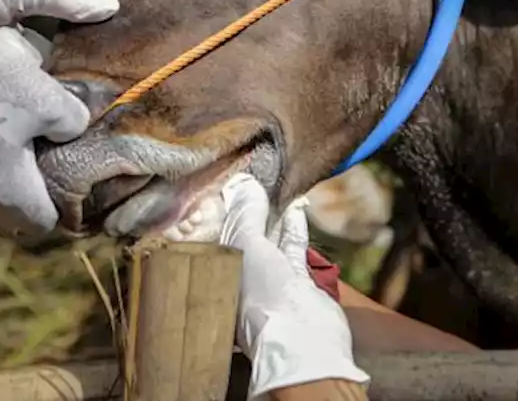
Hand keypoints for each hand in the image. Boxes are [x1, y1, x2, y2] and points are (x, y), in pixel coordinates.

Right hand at [0, 16, 91, 238]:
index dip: (66, 209)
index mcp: (8, 196)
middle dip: (39, 192)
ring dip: (12, 175)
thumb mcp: (50, 99)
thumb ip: (73, 123)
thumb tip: (73, 130)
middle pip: (17, 213)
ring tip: (30, 141)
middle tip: (57, 160)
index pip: (44, 225)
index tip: (78, 185)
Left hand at [215, 174, 369, 398]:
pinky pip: (292, 247)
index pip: (216, 230)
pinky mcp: (295, 281)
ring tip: (277, 190)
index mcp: (216, 271)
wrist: (301, 337)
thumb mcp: (246, 246)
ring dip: (275, 215)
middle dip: (249, 209)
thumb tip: (245, 185)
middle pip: (243, 234)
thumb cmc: (262, 297)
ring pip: (270, 238)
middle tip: (255, 179)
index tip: (232, 181)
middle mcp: (239, 275)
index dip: (224, 205)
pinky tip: (296, 209)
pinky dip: (294, 227)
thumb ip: (246, 215)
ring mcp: (269, 279)